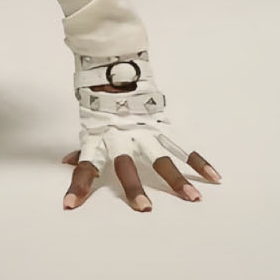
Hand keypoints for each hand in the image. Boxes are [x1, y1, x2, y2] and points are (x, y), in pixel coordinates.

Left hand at [61, 51, 221, 212]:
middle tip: (144, 208)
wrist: (114, 71)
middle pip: (126, 166)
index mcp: (99, 140)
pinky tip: (213, 176)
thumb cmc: (99, 104)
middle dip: (134, 187)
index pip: (85, 167)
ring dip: (177, 179)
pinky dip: (198, 161)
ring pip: (161, 159)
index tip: (68, 206)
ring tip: (193, 197)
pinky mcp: (161, 127)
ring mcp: (143, 133)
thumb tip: (66, 163)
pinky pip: (182, 147)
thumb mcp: (88, 127)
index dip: (77, 187)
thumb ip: (82, 150)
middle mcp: (121, 139)